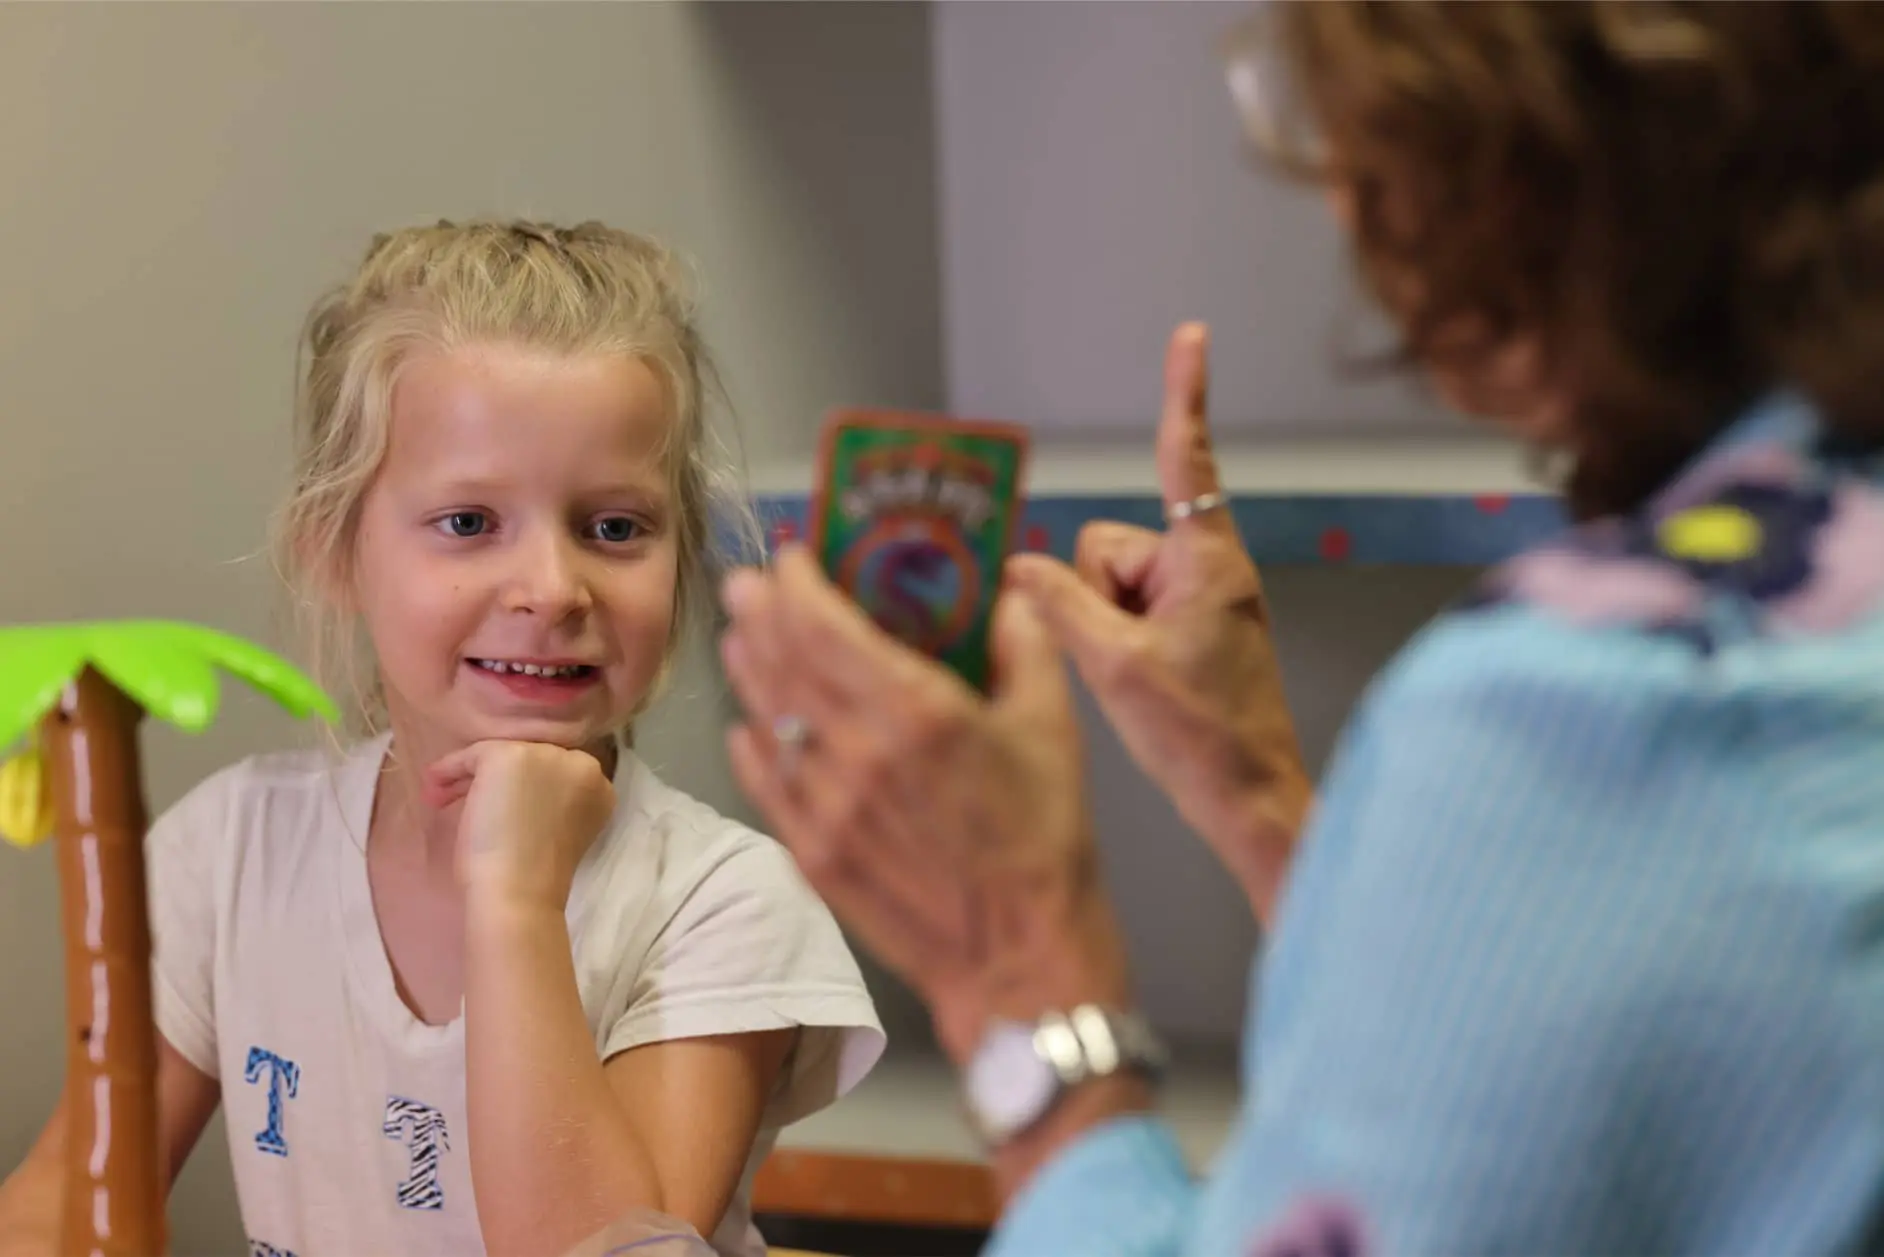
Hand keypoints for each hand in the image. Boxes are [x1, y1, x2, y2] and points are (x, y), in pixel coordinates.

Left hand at [424, 740, 616, 910]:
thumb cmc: (537, 877)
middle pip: (530, 761)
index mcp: (599, 788)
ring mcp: (546, 756)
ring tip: (442, 799)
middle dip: (496, 780)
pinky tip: (434, 791)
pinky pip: (471, 756)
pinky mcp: (510, 755)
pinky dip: (449, 771)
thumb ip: (551, 806)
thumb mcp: (557, 831)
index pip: (554, 774)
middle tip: (464, 801)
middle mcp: (581, 763)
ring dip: (469, 777)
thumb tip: (514, 795)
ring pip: (500, 756)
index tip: (497, 808)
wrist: (520, 892)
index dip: (523, 788)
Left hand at [719, 549, 1131, 1062]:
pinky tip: (748, 725)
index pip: (827, 625)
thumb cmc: (1043, 847)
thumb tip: (1011, 596)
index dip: (798, 584)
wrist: (1018, 961)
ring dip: (748, 670)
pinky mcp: (813, 854)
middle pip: (783, 662)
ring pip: (764, 718)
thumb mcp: (1054, 731)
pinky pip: (764, 783)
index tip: (793, 560)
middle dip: (760, 615)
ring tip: (741, 638)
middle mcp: (858, 754)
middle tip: (748, 585)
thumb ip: (1025, 649)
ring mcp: (826, 807)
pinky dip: (751, 745)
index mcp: (918, 713)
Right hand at [1006, 323, 1311, 921]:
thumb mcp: (1113, 665)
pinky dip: (1120, 643)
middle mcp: (1210, 569)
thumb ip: (1059, 604)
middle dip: (1097, 596)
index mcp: (1206, 559)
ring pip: (1112, 587)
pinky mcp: (1197, 633)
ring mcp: (1205, 603)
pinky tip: (1144, 688)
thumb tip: (1022, 567)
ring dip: (1107, 628)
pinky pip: (1130, 616)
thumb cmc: (1204, 739)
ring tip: (1142, 682)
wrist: (1252, 803)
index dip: (1182, 393)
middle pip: (1109, 547)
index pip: (1186, 458)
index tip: (1192, 333)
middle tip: (1126, 659)